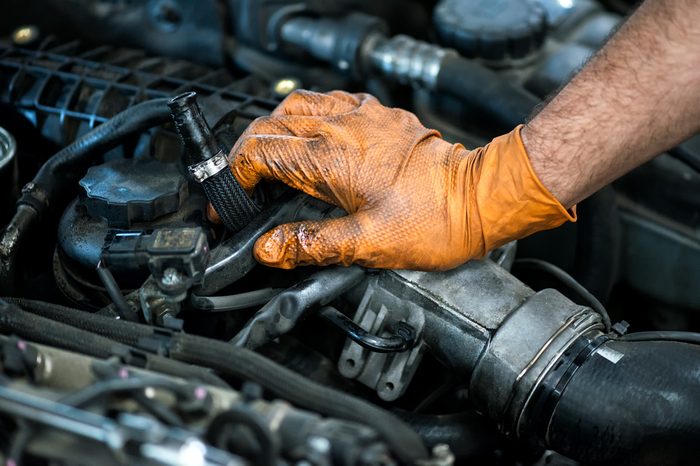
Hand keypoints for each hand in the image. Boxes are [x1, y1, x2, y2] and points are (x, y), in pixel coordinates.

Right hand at [229, 90, 572, 269]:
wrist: (480, 195)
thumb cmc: (435, 219)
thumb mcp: (367, 244)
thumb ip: (311, 245)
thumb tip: (268, 249)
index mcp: (329, 160)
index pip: (258, 153)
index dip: (235, 179)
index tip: (233, 203)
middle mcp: (340, 128)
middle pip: (268, 125)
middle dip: (247, 155)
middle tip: (247, 185)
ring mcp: (361, 115)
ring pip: (296, 104)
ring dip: (275, 130)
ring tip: (274, 160)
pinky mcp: (379, 114)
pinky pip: (330, 100)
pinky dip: (311, 116)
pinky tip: (317, 139)